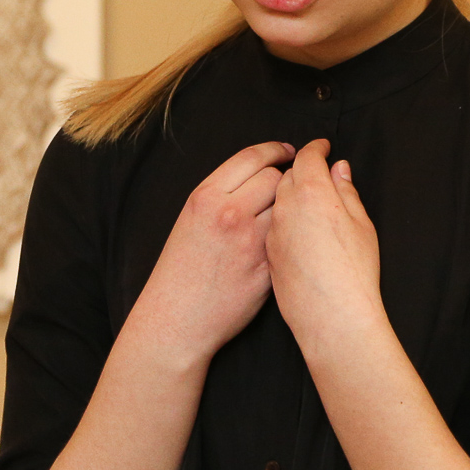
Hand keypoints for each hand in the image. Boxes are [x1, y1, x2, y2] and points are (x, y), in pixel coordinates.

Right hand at [131, 141, 293, 366]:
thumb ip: (221, 195)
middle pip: (276, 178)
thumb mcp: (190, 219)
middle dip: (286, 179)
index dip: (276, 150)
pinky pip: (291, 239)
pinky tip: (291, 241)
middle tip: (290, 186)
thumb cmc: (180, 271)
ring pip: (289, 207)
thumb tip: (257, 177)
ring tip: (291, 214)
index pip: (252, 157)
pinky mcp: (268, 267)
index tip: (288, 151)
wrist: (177, 320)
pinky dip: (293, 236)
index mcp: (206, 196)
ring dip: (293, 208)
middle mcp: (229, 213)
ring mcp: (251, 241)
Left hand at [266, 138, 383, 352]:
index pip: (307, 156)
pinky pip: (271, 225)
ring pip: (275, 200)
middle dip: (300, 169)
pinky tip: (298, 231)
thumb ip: (347, 192)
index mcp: (311, 191)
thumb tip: (339, 170)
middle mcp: (284, 206)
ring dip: (287, 194)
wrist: (330, 317)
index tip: (322, 146)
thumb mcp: (361, 226)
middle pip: (286, 175)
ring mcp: (271, 230)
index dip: (316, 148)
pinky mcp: (265, 252)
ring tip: (306, 203)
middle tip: (316, 174)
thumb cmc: (354, 272)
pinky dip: (281, 218)